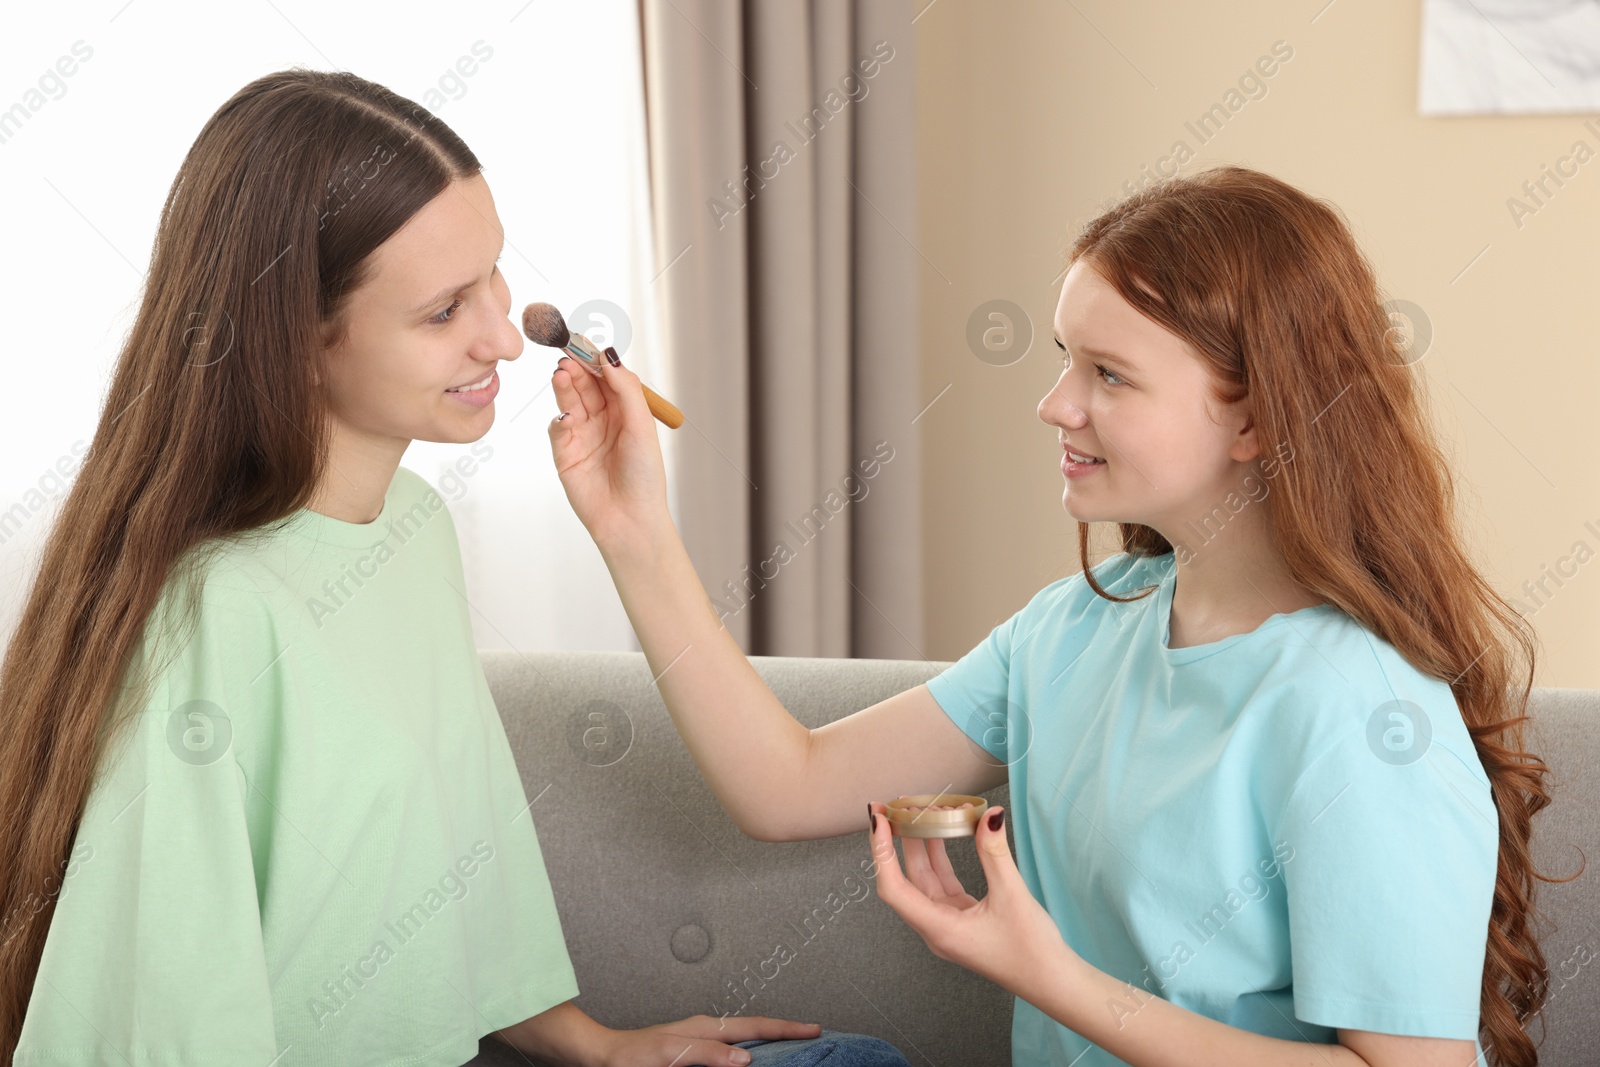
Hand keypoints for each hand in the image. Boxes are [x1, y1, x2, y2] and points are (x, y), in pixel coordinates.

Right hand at [547, 348, 670, 553]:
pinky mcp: (565, 454)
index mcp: (626, 412)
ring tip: (561, 374)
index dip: (594, 359)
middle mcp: (603, 421)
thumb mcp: (641, 426)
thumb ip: (625, 389)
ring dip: (564, 387)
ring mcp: (583, 436)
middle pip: (585, 385)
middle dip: (576, 369)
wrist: (629, 519)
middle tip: (566, 353)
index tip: (583, 341)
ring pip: (569, 402)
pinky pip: (558, 429)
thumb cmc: (644, 476)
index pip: (606, 377)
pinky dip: (559, 420)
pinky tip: (566, 417)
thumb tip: (608, 356)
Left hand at [596, 1013, 822, 1066]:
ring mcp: (701, 1041)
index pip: (755, 1026)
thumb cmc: (630, 1056)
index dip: (786, 1028)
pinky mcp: (693, 1054)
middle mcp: (706, 1031)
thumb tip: (745, 1056)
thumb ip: (706, 1053)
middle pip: (756, 1028)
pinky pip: (731, 1049)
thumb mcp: (669, 1054)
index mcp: (705, 1027)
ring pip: (745, 1037)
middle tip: (813, 1033)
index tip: (813, 1029)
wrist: (601, 1057)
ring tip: (792, 1044)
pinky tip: (753, 1058)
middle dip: (786, 1029)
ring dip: (770, 1040)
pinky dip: (750, 1049)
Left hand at [865, 802, 1072, 991]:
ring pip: (924, 880)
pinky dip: (941, 858)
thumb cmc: (1031, 950)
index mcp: (939, 929)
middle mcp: (936, 928)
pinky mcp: (962, 920)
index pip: (893, 887)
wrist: (1052, 981)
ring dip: (921, 846)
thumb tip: (990, 815)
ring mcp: (948, 924)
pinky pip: (942, 884)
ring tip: (920, 813)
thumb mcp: (1012, 894)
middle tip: (894, 805)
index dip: (881, 851)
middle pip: (905, 879)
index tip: (879, 818)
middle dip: (898, 841)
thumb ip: (994, 852)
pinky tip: (944, 834)